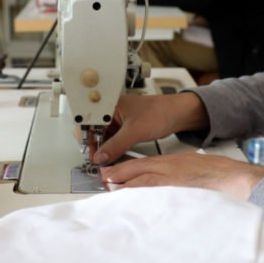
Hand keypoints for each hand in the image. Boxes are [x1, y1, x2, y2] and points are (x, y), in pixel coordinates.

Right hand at [90, 92, 208, 163]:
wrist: (177, 115)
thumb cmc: (160, 111)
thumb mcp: (135, 131)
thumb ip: (116, 145)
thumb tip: (101, 157)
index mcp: (109, 104)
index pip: (87, 121)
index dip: (86, 137)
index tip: (91, 152)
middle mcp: (110, 111)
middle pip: (92, 130)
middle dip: (93, 145)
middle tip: (98, 158)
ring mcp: (116, 120)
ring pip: (101, 137)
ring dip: (103, 148)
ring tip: (106, 158)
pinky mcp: (123, 128)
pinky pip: (111, 140)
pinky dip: (111, 148)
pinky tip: (113, 155)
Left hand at [99, 152, 263, 200]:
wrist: (235, 179)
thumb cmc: (218, 173)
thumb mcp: (191, 164)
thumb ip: (174, 172)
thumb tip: (159, 183)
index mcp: (172, 161)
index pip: (140, 163)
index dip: (122, 169)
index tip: (108, 173)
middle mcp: (169, 170)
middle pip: (137, 172)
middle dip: (118, 178)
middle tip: (105, 184)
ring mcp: (172, 184)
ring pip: (142, 186)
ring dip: (125, 190)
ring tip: (113, 195)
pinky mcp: (177, 197)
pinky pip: (154, 200)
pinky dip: (141, 203)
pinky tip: (132, 208)